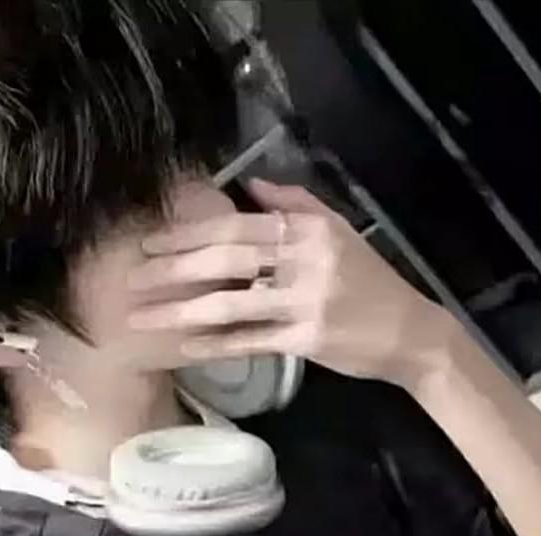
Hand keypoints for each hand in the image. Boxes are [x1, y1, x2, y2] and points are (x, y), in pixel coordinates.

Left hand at [128, 178, 445, 385]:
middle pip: (225, 261)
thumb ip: (295, 203)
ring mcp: (305, 302)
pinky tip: (184, 347)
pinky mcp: (306, 340)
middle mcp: (304, 260)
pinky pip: (250, 341)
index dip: (188, 234)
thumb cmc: (369, 280)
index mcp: (307, 229)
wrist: (409, 332)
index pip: (236, 227)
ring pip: (230, 304)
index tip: (149, 244)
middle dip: (172, 270)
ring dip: (181, 312)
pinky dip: (214, 344)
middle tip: (132, 280)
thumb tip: (249, 182)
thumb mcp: (338, 230)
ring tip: (143, 318)